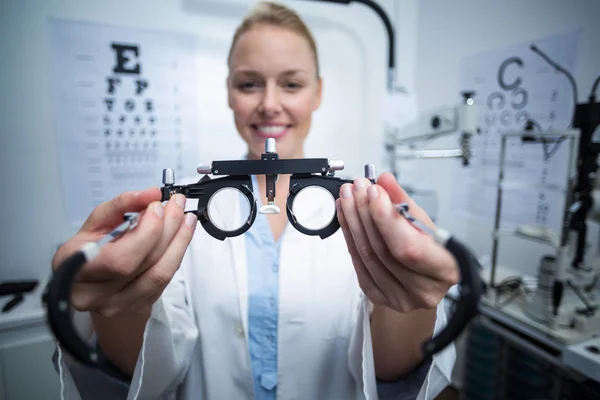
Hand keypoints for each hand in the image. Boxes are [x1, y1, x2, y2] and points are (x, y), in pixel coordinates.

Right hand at [51, 188, 197, 317]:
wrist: (89, 285)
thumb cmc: (88, 251)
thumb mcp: (94, 224)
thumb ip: (121, 205)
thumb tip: (150, 194)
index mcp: (76, 268)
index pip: (119, 258)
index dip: (145, 232)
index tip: (157, 207)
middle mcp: (95, 293)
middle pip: (144, 263)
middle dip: (167, 228)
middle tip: (176, 204)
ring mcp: (118, 304)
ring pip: (160, 273)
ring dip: (179, 241)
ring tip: (186, 218)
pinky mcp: (138, 306)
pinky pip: (166, 278)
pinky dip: (177, 253)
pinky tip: (182, 235)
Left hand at [336, 172, 458, 312]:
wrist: (423, 278)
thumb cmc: (430, 250)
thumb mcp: (424, 222)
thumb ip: (403, 202)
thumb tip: (384, 181)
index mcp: (445, 270)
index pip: (409, 247)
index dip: (387, 219)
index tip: (374, 192)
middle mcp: (423, 290)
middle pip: (383, 250)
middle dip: (365, 213)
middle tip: (357, 188)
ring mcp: (400, 298)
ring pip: (367, 255)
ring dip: (353, 221)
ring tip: (348, 197)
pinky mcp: (378, 297)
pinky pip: (358, 264)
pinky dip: (349, 236)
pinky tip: (346, 216)